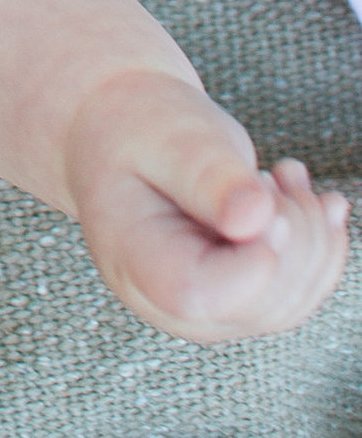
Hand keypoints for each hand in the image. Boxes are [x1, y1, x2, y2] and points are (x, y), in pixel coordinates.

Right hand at [66, 69, 347, 341]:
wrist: (121, 131)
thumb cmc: (135, 127)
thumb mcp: (165, 133)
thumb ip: (206, 175)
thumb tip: (256, 219)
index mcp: (132, 258)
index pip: (198, 294)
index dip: (252, 260)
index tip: (269, 201)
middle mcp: (168, 302)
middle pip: (258, 303)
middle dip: (295, 234)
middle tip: (276, 172)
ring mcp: (207, 309)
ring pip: (289, 302)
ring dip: (311, 236)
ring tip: (286, 175)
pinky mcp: (238, 301)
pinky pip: (298, 293)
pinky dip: (317, 243)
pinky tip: (299, 197)